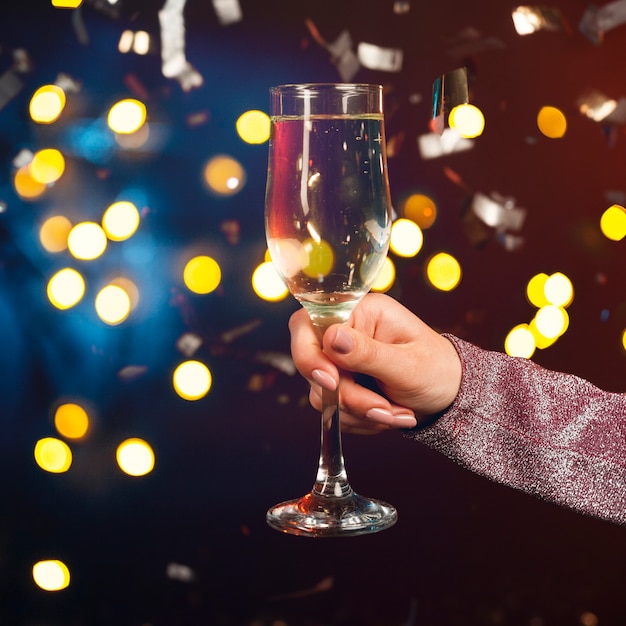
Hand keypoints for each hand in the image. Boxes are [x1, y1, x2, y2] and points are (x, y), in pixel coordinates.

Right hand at [289, 293, 461, 434]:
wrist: (448, 394)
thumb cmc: (437, 370)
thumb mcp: (407, 364)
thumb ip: (367, 352)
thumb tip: (332, 337)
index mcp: (360, 311)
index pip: (307, 323)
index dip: (308, 353)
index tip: (332, 381)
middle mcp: (345, 332)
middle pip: (314, 365)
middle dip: (348, 395)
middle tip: (382, 408)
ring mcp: (340, 359)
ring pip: (322, 393)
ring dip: (359, 411)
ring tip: (396, 413)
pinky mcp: (341, 384)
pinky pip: (332, 409)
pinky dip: (360, 419)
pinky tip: (388, 413)